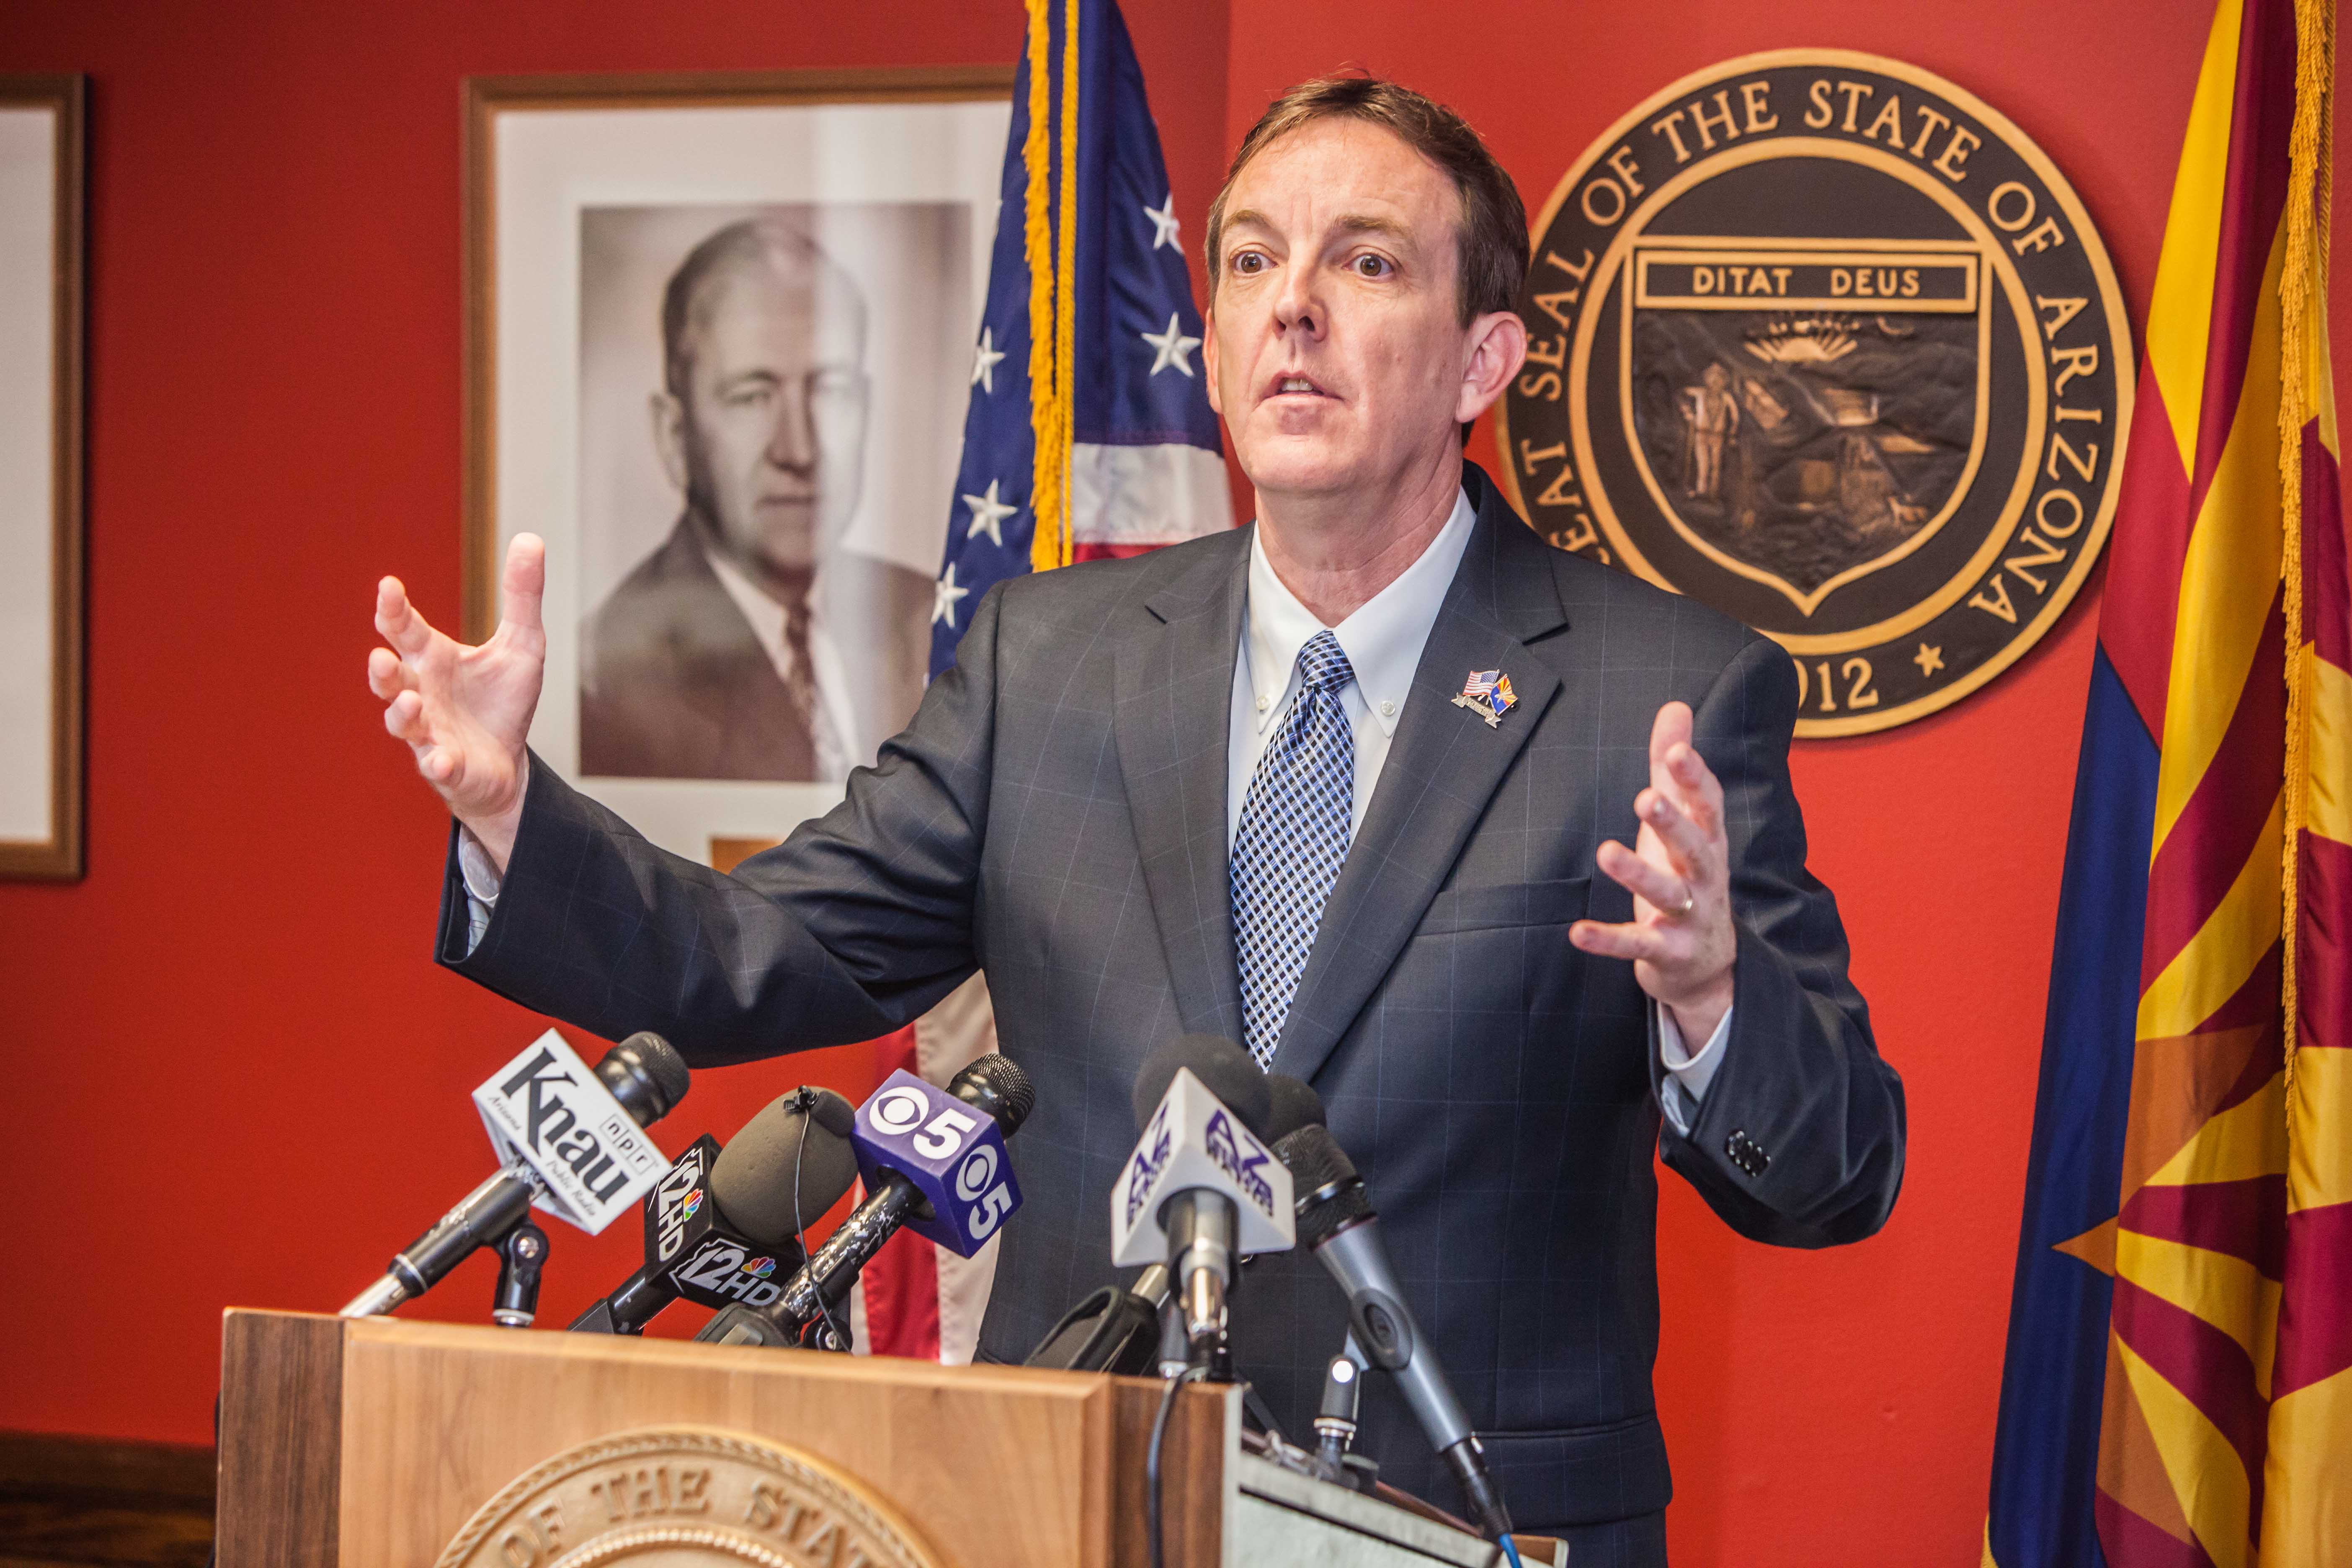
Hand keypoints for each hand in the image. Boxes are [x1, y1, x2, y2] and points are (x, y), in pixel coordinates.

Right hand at [368, 534, 545, 869]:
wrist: (507, 762)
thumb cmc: (502, 701)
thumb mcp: (522, 644)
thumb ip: (520, 595)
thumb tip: (530, 538)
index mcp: (432, 659)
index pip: (404, 630)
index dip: (393, 609)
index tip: (389, 586)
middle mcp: (420, 693)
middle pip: (388, 678)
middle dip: (380, 670)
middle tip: (380, 657)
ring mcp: (428, 732)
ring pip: (402, 723)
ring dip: (401, 713)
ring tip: (410, 702)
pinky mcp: (445, 766)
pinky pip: (434, 765)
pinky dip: (436, 762)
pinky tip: (442, 759)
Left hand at [1569, 701, 1735, 1043]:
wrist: (1706, 962)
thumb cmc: (1687, 875)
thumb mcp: (1683, 821)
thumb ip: (1674, 770)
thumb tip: (1676, 707)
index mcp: (1710, 841)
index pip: (1709, 805)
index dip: (1695, 778)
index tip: (1675, 752)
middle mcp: (1705, 876)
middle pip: (1694, 848)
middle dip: (1673, 823)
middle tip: (1645, 797)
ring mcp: (1689, 916)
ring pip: (1667, 894)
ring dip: (1637, 874)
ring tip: (1605, 852)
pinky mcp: (1666, 951)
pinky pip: (1636, 945)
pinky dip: (1608, 941)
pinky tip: (1576, 932)